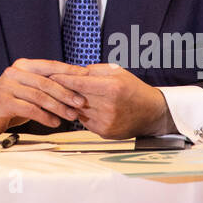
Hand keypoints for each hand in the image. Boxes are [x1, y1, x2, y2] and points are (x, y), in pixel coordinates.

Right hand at [0, 58, 88, 137]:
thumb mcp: (28, 90)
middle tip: (81, 103)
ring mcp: (7, 86)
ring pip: (39, 96)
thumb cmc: (11, 102)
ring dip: (58, 107)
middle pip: (46, 81)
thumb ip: (45, 85)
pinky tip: (54, 122)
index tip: (86, 76)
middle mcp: (14, 72)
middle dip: (66, 93)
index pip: (50, 65)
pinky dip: (45, 117)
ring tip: (71, 116)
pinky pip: (29, 109)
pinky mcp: (3, 101)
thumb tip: (76, 87)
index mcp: (23, 65)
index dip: (69, 70)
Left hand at [56, 63, 175, 138]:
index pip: (79, 83)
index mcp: (112, 88)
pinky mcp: (105, 132)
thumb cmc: (133, 88)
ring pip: (78, 111)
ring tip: (67, 96)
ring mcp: (107, 121)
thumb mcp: (116, 72)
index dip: (63, 79)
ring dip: (71, 104)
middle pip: (75, 98)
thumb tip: (70, 71)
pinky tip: (85, 108)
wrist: (152, 112)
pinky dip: (82, 115)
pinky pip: (85, 122)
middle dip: (63, 91)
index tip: (51, 75)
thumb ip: (92, 70)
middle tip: (51, 85)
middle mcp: (109, 106)